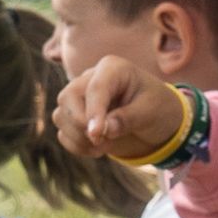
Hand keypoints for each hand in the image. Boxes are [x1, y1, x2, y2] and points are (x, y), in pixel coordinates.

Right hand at [53, 59, 185, 160]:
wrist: (156, 121)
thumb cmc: (157, 108)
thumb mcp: (150, 112)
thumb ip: (128, 118)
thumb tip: (104, 130)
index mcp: (112, 68)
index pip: (95, 88)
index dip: (94, 112)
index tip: (97, 134)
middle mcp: (90, 79)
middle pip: (67, 97)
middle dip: (80, 124)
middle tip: (102, 141)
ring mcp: (80, 98)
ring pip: (61, 115)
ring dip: (78, 138)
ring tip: (104, 146)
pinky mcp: (75, 117)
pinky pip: (63, 132)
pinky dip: (76, 146)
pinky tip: (97, 149)